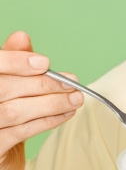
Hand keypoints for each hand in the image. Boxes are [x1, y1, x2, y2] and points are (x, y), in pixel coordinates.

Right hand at [0, 32, 83, 169]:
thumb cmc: (3, 108)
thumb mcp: (9, 81)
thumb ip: (14, 60)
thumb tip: (22, 36)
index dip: (17, 62)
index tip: (45, 63)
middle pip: (6, 88)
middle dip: (44, 84)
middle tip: (72, 83)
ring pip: (15, 112)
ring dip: (51, 104)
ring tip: (75, 99)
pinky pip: (21, 132)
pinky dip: (48, 121)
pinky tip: (66, 114)